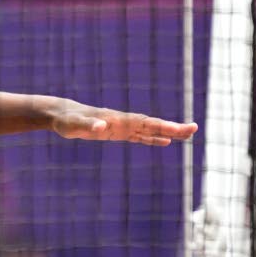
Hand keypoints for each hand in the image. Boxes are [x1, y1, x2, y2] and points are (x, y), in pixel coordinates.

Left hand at [50, 100, 197, 145]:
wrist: (61, 114)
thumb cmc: (66, 121)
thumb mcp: (74, 125)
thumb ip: (88, 125)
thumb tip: (102, 126)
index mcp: (117, 120)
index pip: (144, 123)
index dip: (162, 126)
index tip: (180, 129)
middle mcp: (122, 121)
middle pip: (152, 124)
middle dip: (173, 127)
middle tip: (194, 129)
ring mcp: (121, 126)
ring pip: (149, 130)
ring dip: (167, 132)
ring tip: (187, 135)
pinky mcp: (116, 132)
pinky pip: (139, 136)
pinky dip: (152, 139)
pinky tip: (164, 142)